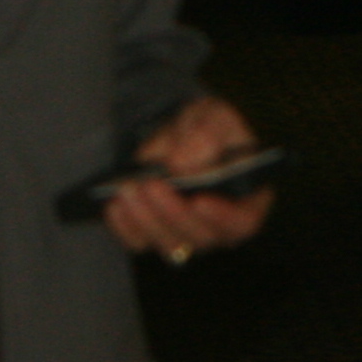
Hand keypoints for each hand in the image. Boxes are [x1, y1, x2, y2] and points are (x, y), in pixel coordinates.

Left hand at [102, 95, 275, 265]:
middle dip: (172, 212)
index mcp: (247, 200)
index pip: (242, 222)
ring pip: (169, 245)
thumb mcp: (214, 117)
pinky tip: (115, 204)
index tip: (199, 200)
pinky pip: (139, 242)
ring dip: (146, 219)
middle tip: (151, 185)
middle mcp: (219, 227)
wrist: (178, 134)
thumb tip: (182, 164)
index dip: (223, 217)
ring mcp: (187, 235)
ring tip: (128, 188)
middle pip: (200, 237)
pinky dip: (125, 227)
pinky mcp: (156, 235)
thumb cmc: (207, 128)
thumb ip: (206, 134)